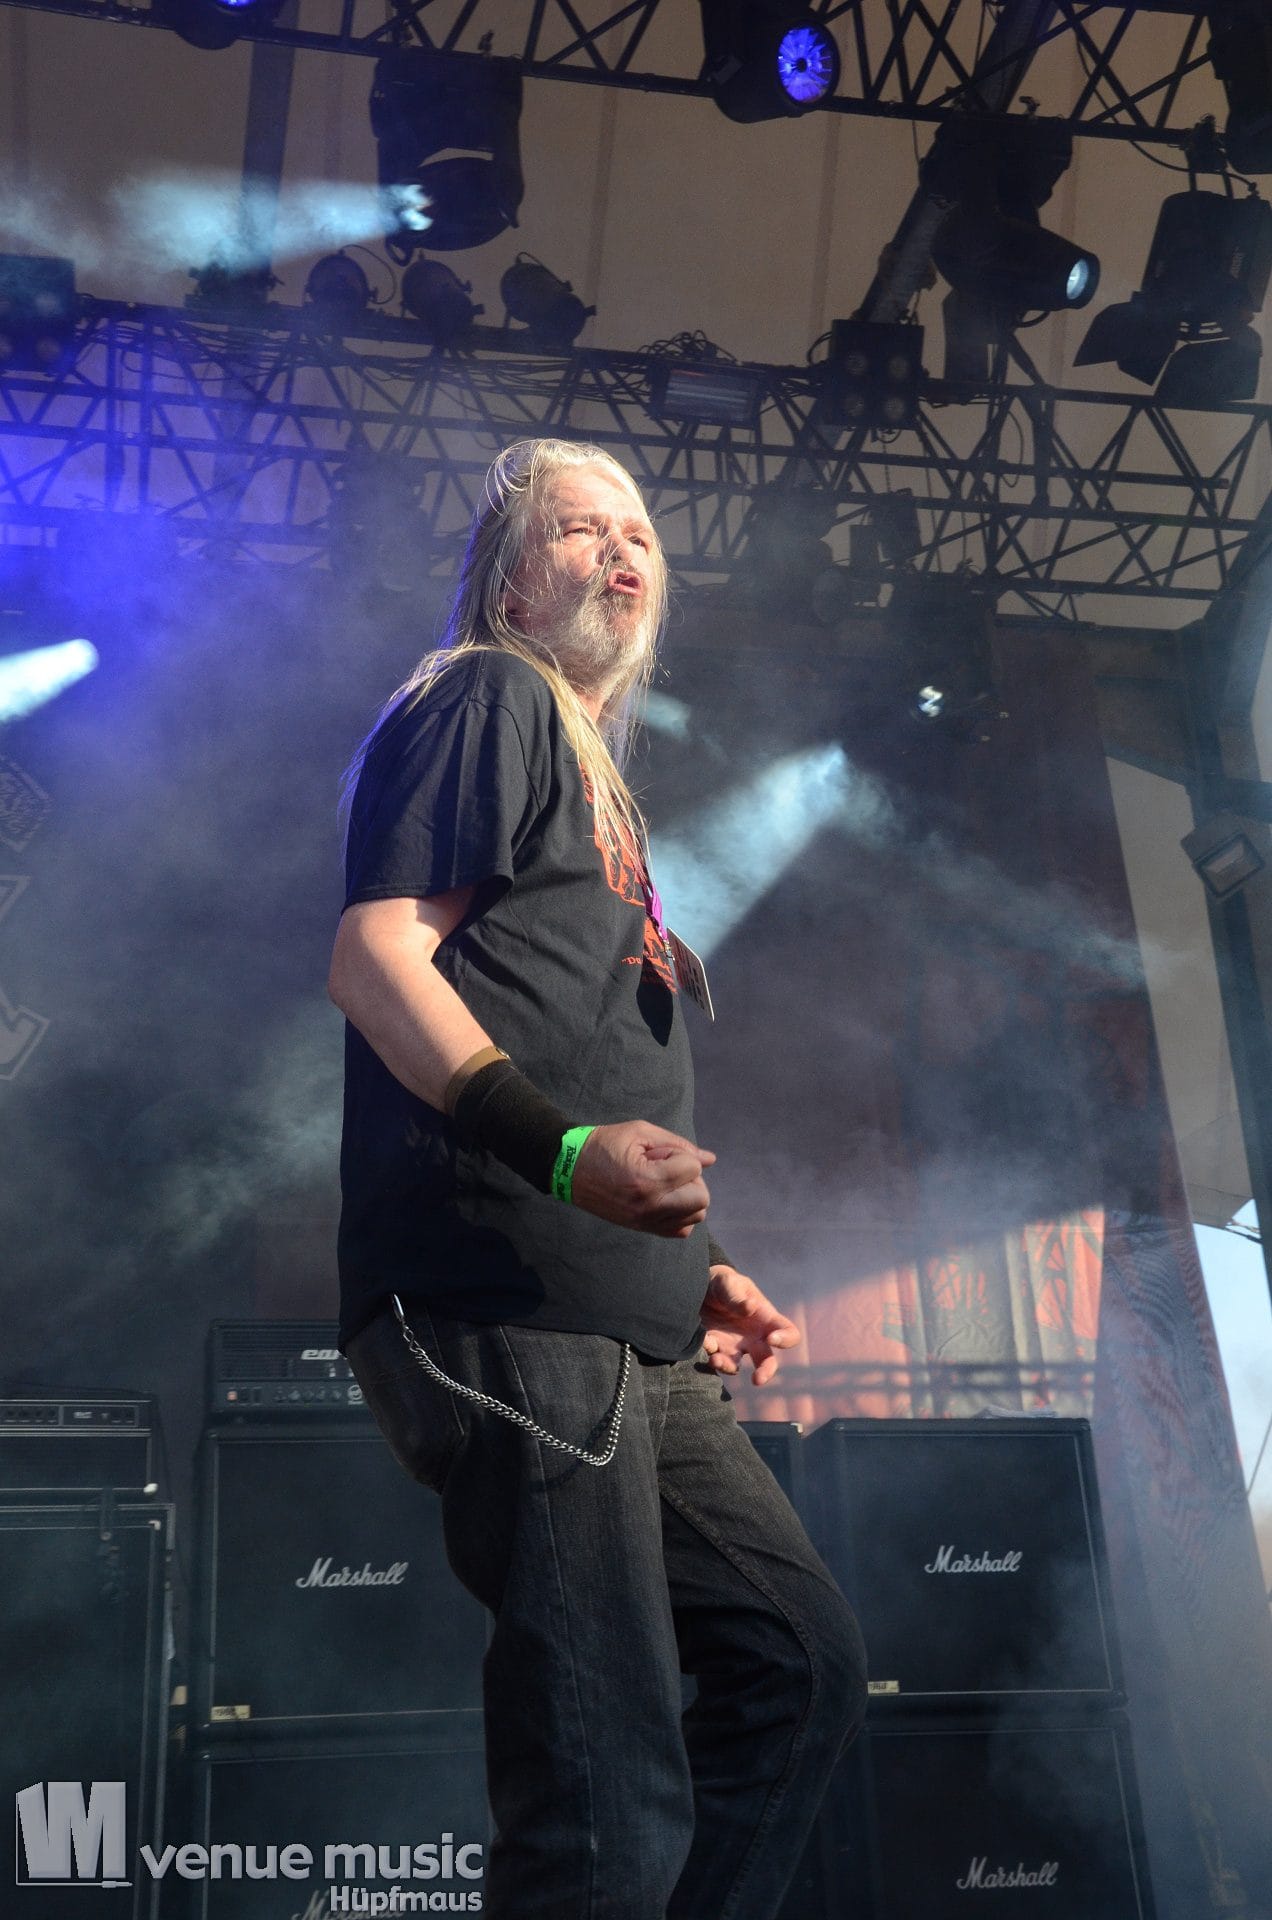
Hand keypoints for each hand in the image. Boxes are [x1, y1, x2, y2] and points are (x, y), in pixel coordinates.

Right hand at [570, 1121, 714, 1238]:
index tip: (657, 1153)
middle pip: (702, 1197)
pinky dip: (681, 1214)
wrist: (570, 1168)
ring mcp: (646, 1222)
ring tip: (665, 1183)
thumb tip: (710, 1159)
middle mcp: (649, 1207)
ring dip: (688, 1196)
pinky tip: (665, 1198)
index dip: (679, 1154)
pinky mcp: (643, 1229)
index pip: (693, 1168)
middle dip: (691, 1178)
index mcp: (647, 1180)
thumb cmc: (603, 1144)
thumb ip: (678, 1144)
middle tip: (667, 1168)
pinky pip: (681, 1230)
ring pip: (696, 1215)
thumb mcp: (640, 1132)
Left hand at [700, 1265, 799, 1386]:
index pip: (788, 1333)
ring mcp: (732, 1346)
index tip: (771, 1339)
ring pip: (735, 1366)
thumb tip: (750, 1308)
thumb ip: (737, 1295)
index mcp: (765, 1319)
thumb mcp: (728, 1282)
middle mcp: (752, 1337)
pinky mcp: (713, 1349)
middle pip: (767, 1361)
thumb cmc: (722, 1283)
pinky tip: (703, 1341)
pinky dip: (708, 1355)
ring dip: (727, 1366)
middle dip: (765, 1373)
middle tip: (757, 1380)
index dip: (786, 1340)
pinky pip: (713, 1360)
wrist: (696, 1287)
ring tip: (715, 1359)